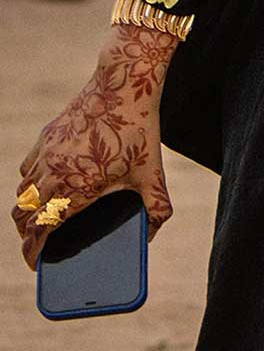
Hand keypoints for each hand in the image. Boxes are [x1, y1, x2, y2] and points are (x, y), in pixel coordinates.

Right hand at [16, 29, 176, 269]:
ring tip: (40, 221)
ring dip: (26, 211)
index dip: (33, 251)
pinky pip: (26, 170)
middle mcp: (53, 173)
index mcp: (76, 187)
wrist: (122, 85)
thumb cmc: (139, 131)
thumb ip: (156, 209)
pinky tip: (43, 189)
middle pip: (23, 215)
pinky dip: (29, 185)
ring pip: (21, 193)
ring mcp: (45, 154)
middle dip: (27, 235)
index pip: (41, 228)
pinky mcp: (44, 139)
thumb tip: (150, 237)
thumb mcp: (153, 174)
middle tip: (37, 246)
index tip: (35, 264)